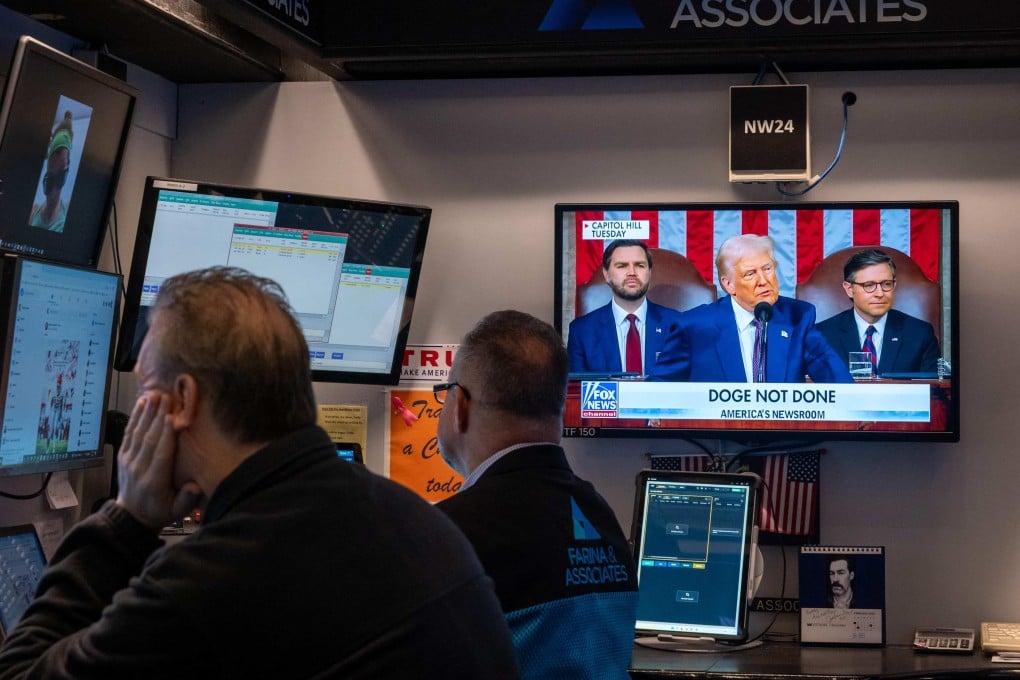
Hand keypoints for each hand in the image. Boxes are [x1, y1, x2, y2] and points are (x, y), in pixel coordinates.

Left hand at [115, 392, 200, 529]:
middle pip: (149, 438)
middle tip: (167, 397)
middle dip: (158, 416)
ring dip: (147, 412)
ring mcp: (128, 460)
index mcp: (154, 481)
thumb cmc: (160, 510)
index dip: (167, 435)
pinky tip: (141, 403)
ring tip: (155, 394)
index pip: (161, 453)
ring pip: (138, 432)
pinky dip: (135, 417)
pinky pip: (128, 433)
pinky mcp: (123, 455)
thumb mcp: (177, 513)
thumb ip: (186, 500)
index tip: (172, 416)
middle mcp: (139, 468)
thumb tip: (195, 486)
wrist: (131, 516)